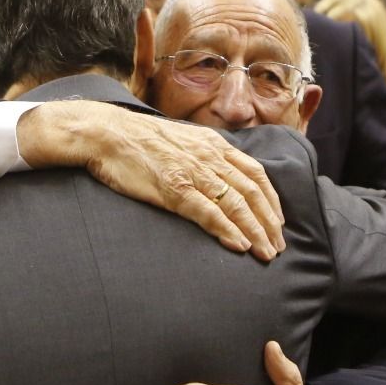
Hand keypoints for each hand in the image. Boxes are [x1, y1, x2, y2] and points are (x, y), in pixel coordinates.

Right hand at [17, 102, 284, 259]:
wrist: (106, 133)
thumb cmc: (139, 139)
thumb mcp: (182, 139)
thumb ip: (204, 155)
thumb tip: (219, 174)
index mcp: (213, 144)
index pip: (255, 173)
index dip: (271, 199)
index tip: (278, 220)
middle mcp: (210, 157)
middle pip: (252, 191)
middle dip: (269, 221)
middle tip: (278, 245)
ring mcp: (193, 173)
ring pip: (236, 204)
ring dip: (256, 231)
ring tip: (266, 252)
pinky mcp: (175, 189)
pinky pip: (209, 213)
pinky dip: (228, 230)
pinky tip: (240, 245)